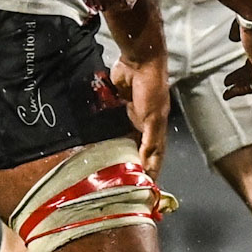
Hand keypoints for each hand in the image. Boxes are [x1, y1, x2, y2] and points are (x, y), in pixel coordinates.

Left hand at [108, 55, 170, 177]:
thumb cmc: (151, 89)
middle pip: (137, 149)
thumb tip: (146, 165)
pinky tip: (95, 145)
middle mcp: (143, 124)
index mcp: (156, 129)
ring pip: (122, 139)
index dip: (151, 170)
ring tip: (105, 169)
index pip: (155, 155)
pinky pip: (108, 125)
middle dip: (132, 164)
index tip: (145, 189)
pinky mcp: (114, 107)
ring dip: (115, 151)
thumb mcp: (153, 118)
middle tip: (122, 183)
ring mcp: (128, 116)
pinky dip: (103, 135)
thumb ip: (150, 141)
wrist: (138, 62)